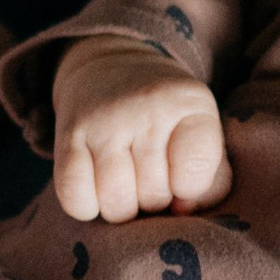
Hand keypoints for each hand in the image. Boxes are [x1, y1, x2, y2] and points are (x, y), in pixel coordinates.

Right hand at [52, 42, 229, 221]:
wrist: (109, 69)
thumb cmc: (165, 119)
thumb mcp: (202, 133)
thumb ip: (211, 181)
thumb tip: (182, 210)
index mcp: (188, 103)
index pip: (194, 177)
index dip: (189, 190)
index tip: (183, 175)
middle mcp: (145, 107)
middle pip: (154, 198)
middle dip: (154, 201)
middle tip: (151, 175)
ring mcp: (103, 121)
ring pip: (116, 207)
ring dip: (122, 209)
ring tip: (127, 182)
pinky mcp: (67, 136)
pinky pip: (76, 201)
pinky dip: (86, 206)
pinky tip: (96, 185)